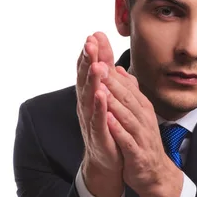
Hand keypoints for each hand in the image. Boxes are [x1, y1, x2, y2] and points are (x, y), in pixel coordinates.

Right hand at [76, 32, 123, 196]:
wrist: (109, 161)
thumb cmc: (109, 129)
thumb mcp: (111, 101)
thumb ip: (111, 82)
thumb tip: (108, 60)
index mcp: (91, 96)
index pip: (90, 70)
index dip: (92, 53)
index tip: (95, 34)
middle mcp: (87, 105)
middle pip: (86, 79)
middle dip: (87, 60)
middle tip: (90, 42)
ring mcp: (91, 120)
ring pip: (89, 97)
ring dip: (92, 80)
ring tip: (95, 64)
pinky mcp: (98, 135)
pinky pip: (97, 119)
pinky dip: (99, 107)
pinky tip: (101, 95)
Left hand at [101, 66, 182, 196]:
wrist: (155, 173)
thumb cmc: (142, 141)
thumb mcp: (137, 113)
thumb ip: (129, 91)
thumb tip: (119, 69)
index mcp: (141, 108)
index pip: (125, 86)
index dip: (111, 71)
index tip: (98, 55)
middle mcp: (143, 119)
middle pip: (127, 97)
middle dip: (112, 81)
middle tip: (97, 64)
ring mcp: (141, 136)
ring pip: (127, 116)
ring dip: (114, 103)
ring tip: (100, 89)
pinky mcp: (137, 153)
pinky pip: (127, 139)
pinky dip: (118, 129)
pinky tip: (108, 120)